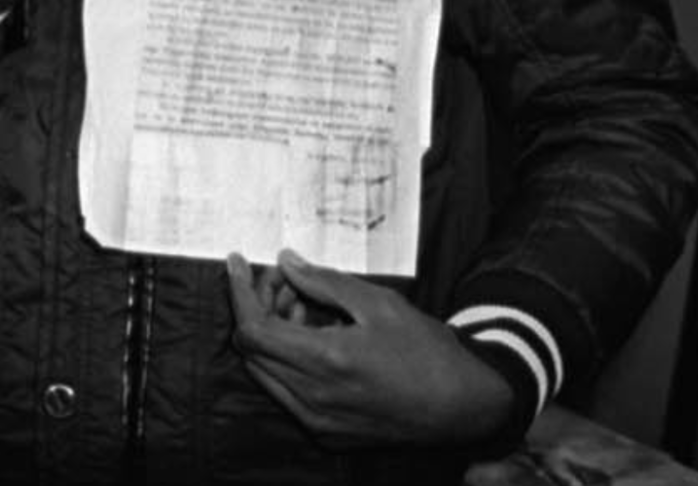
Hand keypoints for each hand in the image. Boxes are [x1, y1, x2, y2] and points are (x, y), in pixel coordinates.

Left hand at [225, 249, 515, 449]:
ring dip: (271, 335)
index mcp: (324, 362)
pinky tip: (314, 339)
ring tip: (304, 307)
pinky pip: (286, 393)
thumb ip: (324, 283)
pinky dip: (286, 361)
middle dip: (258, 307)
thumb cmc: (427, 352)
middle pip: (251, 350)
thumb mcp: (378, 304)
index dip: (239, 291)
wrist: (461, 407)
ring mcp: (317, 422)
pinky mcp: (325, 434)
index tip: (236, 262)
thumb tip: (286, 262)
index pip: (252, 328)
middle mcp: (312, 399)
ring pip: (265, 372)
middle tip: (283, 281)